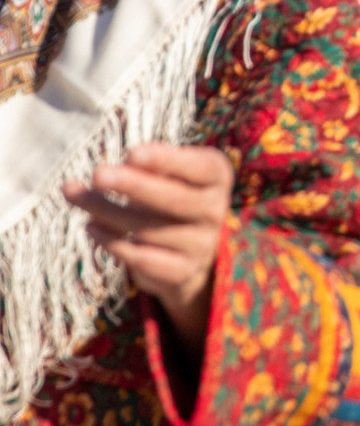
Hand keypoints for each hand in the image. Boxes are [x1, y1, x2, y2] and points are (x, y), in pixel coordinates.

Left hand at [62, 144, 233, 360]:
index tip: (132, 153)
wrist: (190, 248)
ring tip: (76, 195)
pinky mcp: (182, 271)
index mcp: (216, 178)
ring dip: (107, 211)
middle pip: (175, 200)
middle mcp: (215, 211)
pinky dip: (110, 242)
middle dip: (134, 186)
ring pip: (148, 230)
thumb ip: (149, 166)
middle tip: (98, 174)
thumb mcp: (169, 173)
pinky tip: (91, 226)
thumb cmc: (171, 195)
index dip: (168, 161)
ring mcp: (202, 245)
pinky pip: (141, 258)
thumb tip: (121, 165)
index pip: (200, 169)